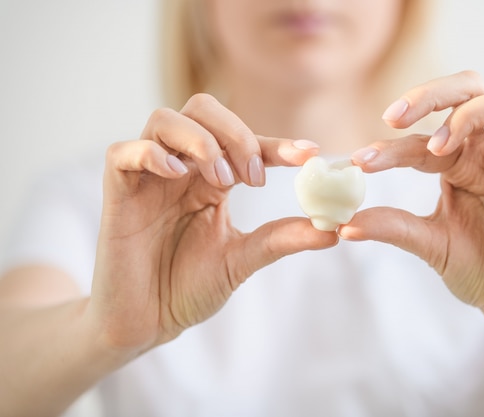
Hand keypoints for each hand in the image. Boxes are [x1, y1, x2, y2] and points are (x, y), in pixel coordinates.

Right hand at [89, 94, 336, 353]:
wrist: (146, 322)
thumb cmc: (188, 287)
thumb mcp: (242, 259)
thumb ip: (281, 238)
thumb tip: (334, 229)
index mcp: (211, 179)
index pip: (245, 142)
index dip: (277, 143)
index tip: (309, 154)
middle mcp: (181, 168)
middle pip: (202, 109)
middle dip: (235, 133)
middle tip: (253, 176)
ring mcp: (147, 175)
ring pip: (165, 119)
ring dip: (200, 141)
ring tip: (219, 181)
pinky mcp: (116, 190)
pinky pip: (123, 151)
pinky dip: (151, 153)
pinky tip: (176, 174)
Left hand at [342, 71, 483, 330]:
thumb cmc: (479, 269)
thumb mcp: (430, 244)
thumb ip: (393, 227)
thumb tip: (342, 225)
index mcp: (457, 163)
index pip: (421, 140)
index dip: (390, 146)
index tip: (358, 161)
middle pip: (465, 91)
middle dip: (428, 96)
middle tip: (392, 117)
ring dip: (467, 114)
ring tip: (440, 146)